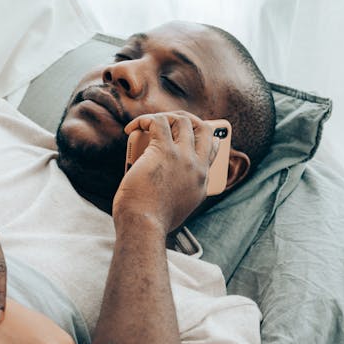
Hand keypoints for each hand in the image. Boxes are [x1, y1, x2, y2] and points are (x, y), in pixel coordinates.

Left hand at [113, 112, 219, 234]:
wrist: (144, 226)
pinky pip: (157, 122)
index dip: (200, 136)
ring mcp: (183, 157)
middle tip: (167, 121)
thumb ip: (178, 191)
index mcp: (201, 181)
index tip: (185, 133)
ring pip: (181, 120)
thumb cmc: (152, 221)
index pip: (212, 148)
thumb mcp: (177, 208)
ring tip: (146, 125)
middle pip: (203, 128)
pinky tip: (131, 128)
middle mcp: (197, 166)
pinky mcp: (164, 150)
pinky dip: (143, 120)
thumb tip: (163, 182)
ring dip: (163, 118)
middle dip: (186, 119)